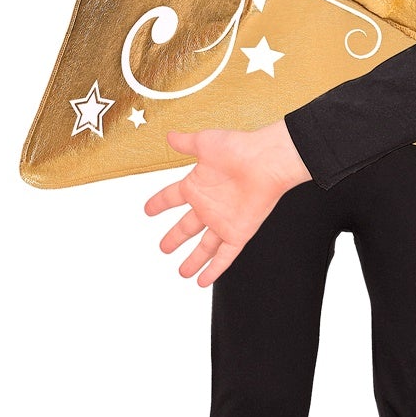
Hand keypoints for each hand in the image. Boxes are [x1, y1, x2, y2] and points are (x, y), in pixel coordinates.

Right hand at [145, 121, 310, 286]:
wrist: (267, 161)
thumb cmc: (239, 148)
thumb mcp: (205, 142)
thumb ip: (186, 142)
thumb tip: (169, 135)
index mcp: (197, 184)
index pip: (171, 197)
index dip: (159, 203)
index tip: (147, 210)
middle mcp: (209, 205)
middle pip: (187, 226)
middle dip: (175, 237)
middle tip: (164, 247)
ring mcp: (223, 221)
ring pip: (205, 246)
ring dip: (193, 259)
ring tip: (182, 272)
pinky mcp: (238, 232)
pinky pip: (224, 256)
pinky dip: (213, 269)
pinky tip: (202, 281)